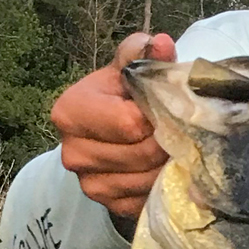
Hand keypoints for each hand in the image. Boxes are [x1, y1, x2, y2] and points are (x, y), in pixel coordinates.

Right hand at [52, 31, 176, 220]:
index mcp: (70, 112)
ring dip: (166, 164)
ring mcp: (88, 184)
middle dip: (166, 142)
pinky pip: (145, 199)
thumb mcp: (127, 71)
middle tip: (178, 130)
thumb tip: (160, 43)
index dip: (156, 115)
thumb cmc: (119, 97)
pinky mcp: (108, 206)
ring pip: (146, 179)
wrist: (109, 132)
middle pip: (140, 154)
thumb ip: (141, 55)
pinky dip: (160, 184)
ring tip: (172, 146)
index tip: (165, 107)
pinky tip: (162, 167)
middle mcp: (72, 153)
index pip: (129, 123)